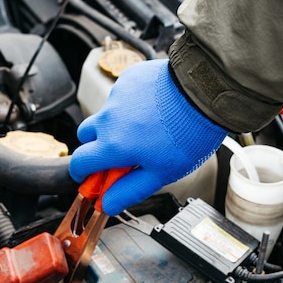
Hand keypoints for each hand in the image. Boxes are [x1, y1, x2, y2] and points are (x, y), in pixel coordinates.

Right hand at [69, 59, 225, 214]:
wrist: (203, 94)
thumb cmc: (187, 134)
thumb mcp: (160, 173)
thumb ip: (128, 190)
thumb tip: (107, 204)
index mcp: (112, 145)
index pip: (79, 162)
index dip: (82, 172)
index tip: (91, 176)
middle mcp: (108, 118)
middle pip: (86, 135)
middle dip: (96, 146)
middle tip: (121, 153)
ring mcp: (117, 95)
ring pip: (106, 114)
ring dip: (117, 123)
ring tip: (147, 128)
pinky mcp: (128, 78)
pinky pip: (121, 94)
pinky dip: (130, 103)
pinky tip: (152, 107)